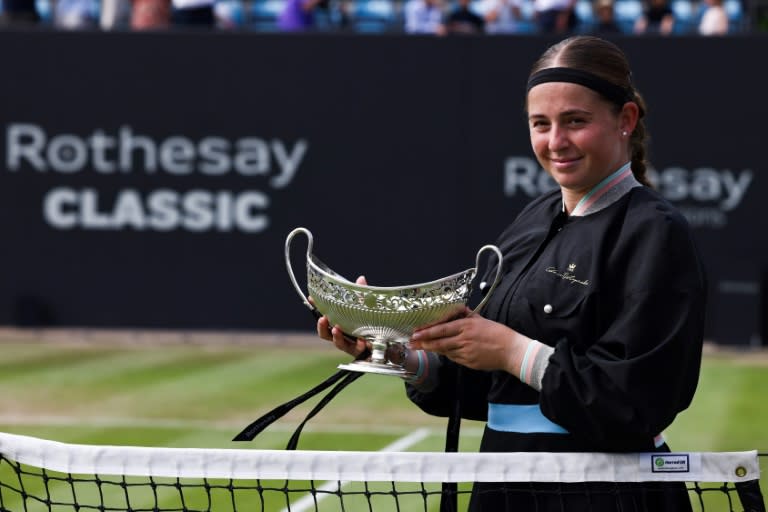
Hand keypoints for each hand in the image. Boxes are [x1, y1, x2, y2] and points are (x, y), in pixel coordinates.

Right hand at [316, 275, 368, 356]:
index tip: (311, 298)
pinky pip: (357, 350)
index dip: (316, 308)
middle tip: (323, 319)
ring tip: (337, 329)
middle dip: (322, 327)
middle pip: (325, 334)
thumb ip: (362, 295)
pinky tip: (361, 342)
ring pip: (339, 343)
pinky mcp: (360, 352)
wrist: (387, 342)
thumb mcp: (367, 307)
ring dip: (337, 337)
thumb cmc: (373, 324)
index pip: (325, 316)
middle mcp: (343, 335)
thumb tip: (361, 279)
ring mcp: (351, 344)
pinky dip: (358, 346)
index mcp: (341, 323)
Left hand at [409, 312, 530, 372]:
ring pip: (445, 351)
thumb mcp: (480, 319)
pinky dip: (447, 355)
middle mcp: (463, 339)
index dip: (427, 332)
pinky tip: (442, 352)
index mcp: (466, 326)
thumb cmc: (497, 333)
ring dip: (433, 349)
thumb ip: (466, 315)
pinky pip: (454, 358)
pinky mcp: (468, 362)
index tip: (415, 333)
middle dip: (424, 343)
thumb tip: (456, 309)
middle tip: (412, 344)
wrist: (510, 350)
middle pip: (439, 342)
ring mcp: (465, 352)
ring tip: (422, 347)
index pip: (441, 329)